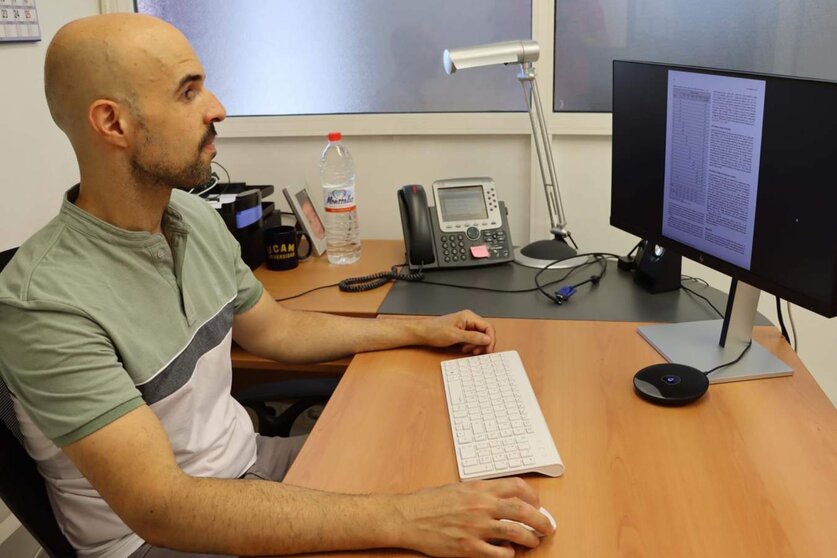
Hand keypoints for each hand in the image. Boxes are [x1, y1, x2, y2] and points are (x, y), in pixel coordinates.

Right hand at [392, 478, 553, 557]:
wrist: (408, 517)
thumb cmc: (430, 502)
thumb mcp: (459, 488)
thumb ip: (482, 492)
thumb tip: (502, 498)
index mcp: (480, 488)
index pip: (518, 487)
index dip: (534, 497)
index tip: (538, 504)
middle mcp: (482, 505)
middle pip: (524, 511)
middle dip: (542, 520)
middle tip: (548, 527)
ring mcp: (476, 527)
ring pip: (516, 532)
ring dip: (530, 538)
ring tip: (533, 541)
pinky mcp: (469, 547)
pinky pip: (498, 553)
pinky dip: (509, 554)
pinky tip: (508, 552)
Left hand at [417, 310, 495, 354]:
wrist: (423, 333)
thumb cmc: (435, 331)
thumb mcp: (455, 335)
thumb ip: (472, 337)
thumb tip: (487, 339)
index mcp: (469, 316)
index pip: (488, 326)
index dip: (491, 339)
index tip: (489, 350)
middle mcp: (469, 319)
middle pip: (485, 332)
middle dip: (483, 343)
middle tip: (478, 352)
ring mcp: (466, 325)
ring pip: (479, 337)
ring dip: (476, 345)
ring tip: (468, 351)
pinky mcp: (462, 331)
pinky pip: (472, 339)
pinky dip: (471, 345)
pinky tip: (464, 349)